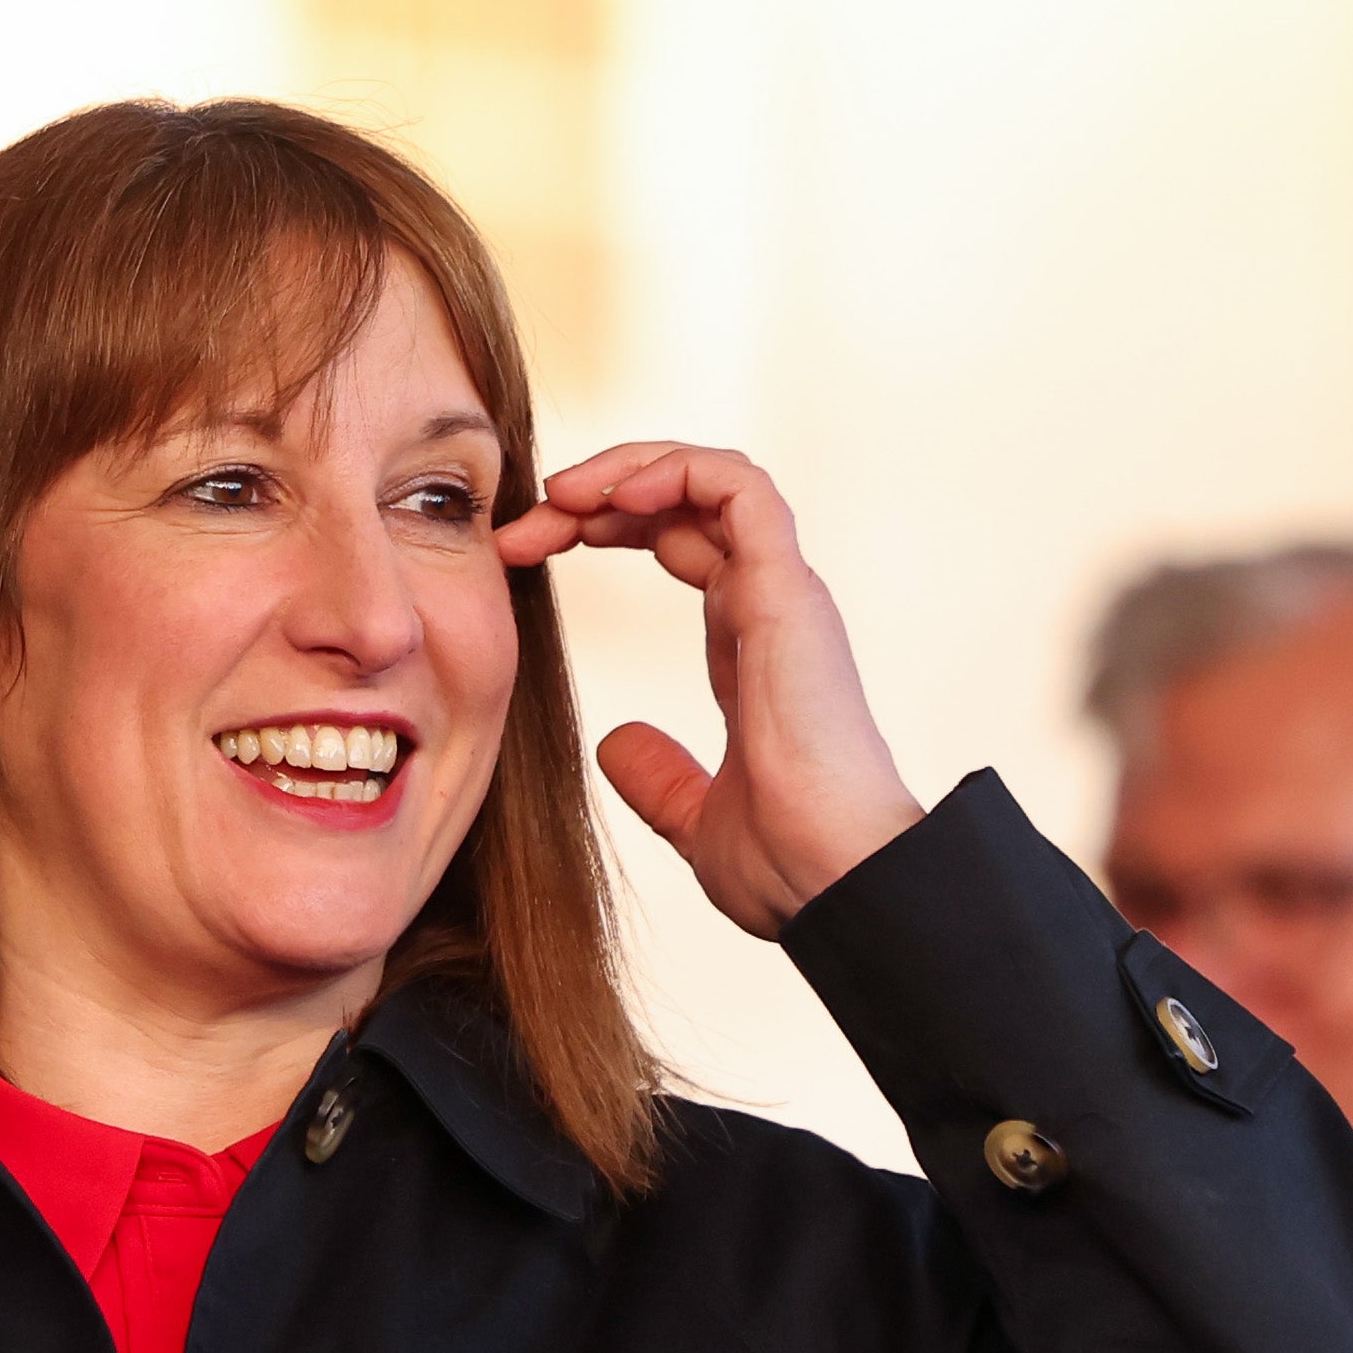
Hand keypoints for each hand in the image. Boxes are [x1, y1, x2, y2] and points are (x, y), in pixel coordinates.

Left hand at [503, 441, 919, 937]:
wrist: (832, 885)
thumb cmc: (785, 863)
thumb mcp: (693, 817)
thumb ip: (658, 776)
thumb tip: (616, 743)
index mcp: (746, 643)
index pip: (678, 542)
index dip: (602, 527)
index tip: (523, 553)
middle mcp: (768, 605)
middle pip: (684, 502)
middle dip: (597, 493)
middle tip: (520, 525)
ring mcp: (782, 593)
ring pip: (712, 477)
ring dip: (629, 468)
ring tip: (560, 494)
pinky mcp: (788, 592)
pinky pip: (739, 490)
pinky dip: (676, 471)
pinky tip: (612, 495)